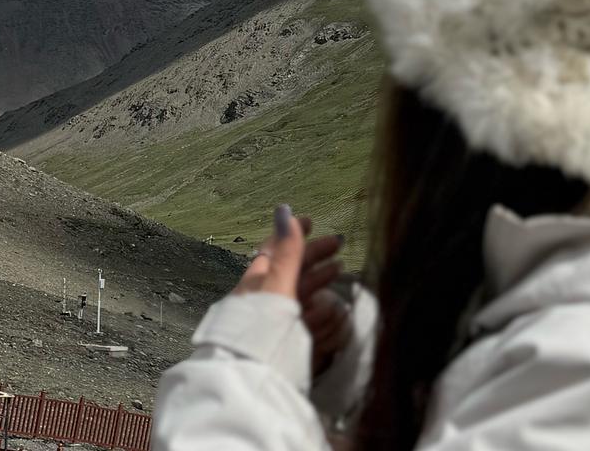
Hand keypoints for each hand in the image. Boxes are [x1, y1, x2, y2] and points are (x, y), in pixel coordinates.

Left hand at [234, 210, 349, 375]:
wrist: (251, 379)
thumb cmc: (262, 327)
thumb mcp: (276, 283)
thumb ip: (285, 252)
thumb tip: (284, 211)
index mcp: (256, 281)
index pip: (277, 248)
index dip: (294, 233)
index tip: (311, 221)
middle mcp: (262, 298)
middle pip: (291, 270)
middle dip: (314, 255)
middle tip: (338, 244)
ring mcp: (272, 322)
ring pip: (298, 295)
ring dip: (318, 280)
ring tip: (338, 270)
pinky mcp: (283, 345)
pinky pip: (302, 320)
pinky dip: (318, 310)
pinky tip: (331, 309)